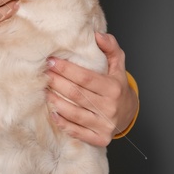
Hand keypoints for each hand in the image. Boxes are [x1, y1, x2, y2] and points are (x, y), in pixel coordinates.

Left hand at [44, 31, 136, 145]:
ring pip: (74, 113)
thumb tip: (98, 35)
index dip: (66, 69)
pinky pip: (77, 131)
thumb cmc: (118, 87)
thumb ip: (111, 48)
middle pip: (76, 94)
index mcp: (114, 88)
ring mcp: (104, 124)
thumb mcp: (118, 66)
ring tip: (44, 91)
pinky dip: (63, 123)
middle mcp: (110, 107)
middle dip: (57, 83)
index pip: (85, 78)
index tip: (51, 61)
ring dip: (56, 102)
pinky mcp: (99, 138)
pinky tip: (52, 113)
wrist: (129, 114)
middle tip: (43, 74)